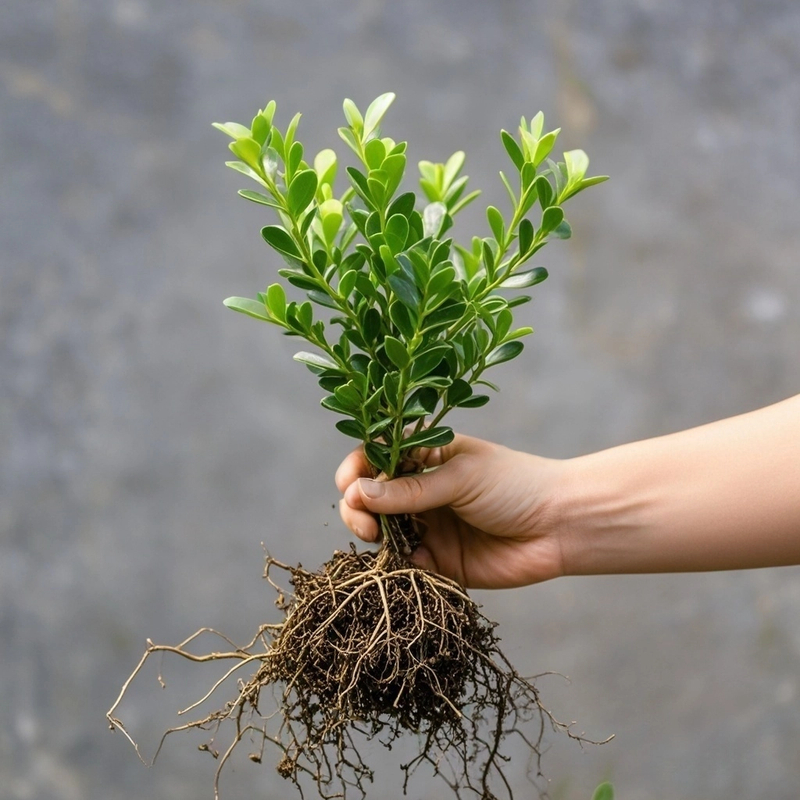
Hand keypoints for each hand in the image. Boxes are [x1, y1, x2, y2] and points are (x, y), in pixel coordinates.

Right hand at [335, 434, 568, 588]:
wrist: (561, 527)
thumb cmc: (516, 485)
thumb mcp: (460, 477)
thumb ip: (410, 490)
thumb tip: (357, 492)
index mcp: (428, 457)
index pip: (378, 457)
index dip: (357, 468)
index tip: (349, 483)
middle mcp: (423, 490)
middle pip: (370, 496)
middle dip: (357, 506)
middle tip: (365, 521)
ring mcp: (430, 526)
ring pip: (382, 531)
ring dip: (370, 534)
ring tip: (376, 538)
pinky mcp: (440, 562)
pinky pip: (405, 563)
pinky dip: (398, 563)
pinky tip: (411, 560)